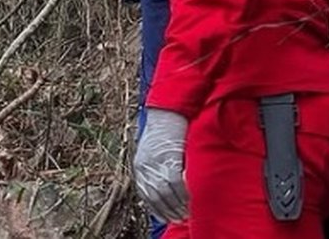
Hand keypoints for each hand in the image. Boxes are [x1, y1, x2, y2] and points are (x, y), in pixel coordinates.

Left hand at [133, 108, 189, 222]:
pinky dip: (183, 194)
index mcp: (139, 166)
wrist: (166, 112)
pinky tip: (189, 199)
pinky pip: (175, 183)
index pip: (145, 195)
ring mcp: (155, 163)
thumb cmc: (163, 131)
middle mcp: (144, 166)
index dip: (156, 209)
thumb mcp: (153, 151)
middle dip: (168, 210)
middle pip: (155, 197)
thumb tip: (164, 187)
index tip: (165, 217)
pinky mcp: (168, 158)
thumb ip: (155, 168)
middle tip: (180, 218)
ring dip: (177, 205)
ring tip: (186, 212)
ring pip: (165, 193)